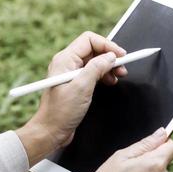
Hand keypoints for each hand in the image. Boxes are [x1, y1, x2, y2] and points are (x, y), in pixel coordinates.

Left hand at [17, 32, 126, 163]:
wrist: (50, 131)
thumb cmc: (60, 112)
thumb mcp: (82, 88)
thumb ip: (97, 68)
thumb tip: (111, 57)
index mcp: (65, 59)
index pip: (89, 40)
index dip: (107, 45)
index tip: (121, 55)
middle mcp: (67, 63)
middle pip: (93, 49)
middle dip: (110, 56)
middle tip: (122, 68)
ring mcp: (71, 74)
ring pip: (94, 61)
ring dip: (108, 66)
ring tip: (119, 76)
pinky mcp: (75, 84)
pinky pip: (92, 72)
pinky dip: (103, 75)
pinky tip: (110, 82)